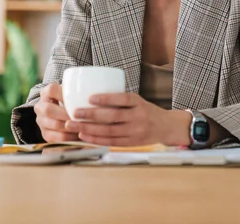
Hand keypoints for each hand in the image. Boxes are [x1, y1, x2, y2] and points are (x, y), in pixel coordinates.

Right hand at [33, 83, 79, 142]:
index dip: (64, 95)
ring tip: (84, 126)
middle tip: (82, 116)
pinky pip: (57, 138)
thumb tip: (95, 96)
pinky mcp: (45, 134)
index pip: (52, 90)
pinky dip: (70, 137)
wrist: (62, 115)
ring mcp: (41, 121)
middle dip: (67, 114)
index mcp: (46, 93)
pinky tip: (80, 135)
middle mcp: (40, 107)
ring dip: (70, 126)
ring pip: (55, 124)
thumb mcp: (73, 95)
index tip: (77, 98)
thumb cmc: (73, 102)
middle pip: (50, 110)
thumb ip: (79, 94)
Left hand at [65, 93, 191, 146]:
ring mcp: (135, 131)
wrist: (166, 127)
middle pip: (112, 116)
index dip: (106, 99)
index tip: (90, 97)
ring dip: (89, 128)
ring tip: (73, 125)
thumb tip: (91, 96)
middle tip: (74, 113)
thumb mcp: (138, 101)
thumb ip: (120, 100)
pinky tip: (84, 136)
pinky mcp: (132, 143)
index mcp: (139, 103)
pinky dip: (96, 139)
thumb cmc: (147, 111)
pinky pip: (111, 142)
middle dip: (91, 115)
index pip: (122, 99)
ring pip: (109, 131)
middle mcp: (138, 117)